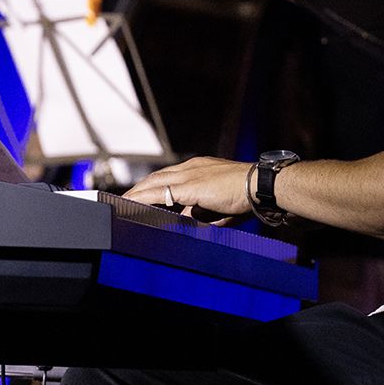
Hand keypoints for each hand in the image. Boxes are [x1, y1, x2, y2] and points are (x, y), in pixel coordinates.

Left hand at [124, 156, 253, 224]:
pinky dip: (142, 198)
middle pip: (157, 176)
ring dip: (137, 193)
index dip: (154, 184)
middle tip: (125, 198)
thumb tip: (188, 217)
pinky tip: (130, 204)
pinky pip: (159, 193)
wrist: (261, 185)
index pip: (170, 175)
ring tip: (122, 203)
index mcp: (200, 168)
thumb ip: (202, 210)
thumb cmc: (248, 194)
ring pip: (154, 183)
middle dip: (140, 188)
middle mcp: (192, 167)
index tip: (142, 193)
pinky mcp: (189, 187)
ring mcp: (189, 175)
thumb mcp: (220, 204)